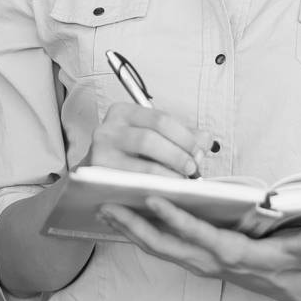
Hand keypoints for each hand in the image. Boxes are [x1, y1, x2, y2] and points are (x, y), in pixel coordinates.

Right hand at [86, 103, 202, 176]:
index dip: (185, 136)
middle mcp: (108, 128)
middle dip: (178, 154)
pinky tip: (168, 189)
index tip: (199, 150)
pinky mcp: (100, 175)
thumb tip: (205, 139)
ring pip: (143, 161)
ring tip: (183, 180)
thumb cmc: (127, 157)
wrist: (96, 177)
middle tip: (193, 167)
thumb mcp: (152, 138)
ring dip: (170, 173)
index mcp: (123, 112)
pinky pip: (135, 181)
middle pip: (151, 138)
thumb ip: (180, 136)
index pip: (160, 119)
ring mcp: (101, 151)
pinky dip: (157, 185)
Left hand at [99, 198, 300, 300]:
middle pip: (175, 250)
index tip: (154, 199)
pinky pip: (171, 254)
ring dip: (136, 233)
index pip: (210, 240)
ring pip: (167, 254)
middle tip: (109, 206)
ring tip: (105, 209)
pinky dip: (146, 238)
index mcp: (250, 260)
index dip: (181, 222)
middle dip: (141, 228)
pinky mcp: (209, 266)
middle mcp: (226, 268)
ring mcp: (214, 270)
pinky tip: (126, 222)